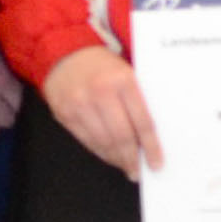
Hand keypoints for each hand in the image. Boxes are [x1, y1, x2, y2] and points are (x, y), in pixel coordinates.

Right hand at [40, 46, 158, 178]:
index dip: (151, 147)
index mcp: (122, 80)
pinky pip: (86, 140)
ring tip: (125, 165)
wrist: (65, 51)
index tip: (156, 163)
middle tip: (138, 170)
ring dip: (116, 159)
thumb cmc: (101, 65)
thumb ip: (138, 100)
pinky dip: (100, 152)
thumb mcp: (126, 73)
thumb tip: (151, 137)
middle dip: (132, 158)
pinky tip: (108, 155)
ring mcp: (79, 103)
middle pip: (122, 136)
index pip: (142, 122)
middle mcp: (100, 91)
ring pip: (103, 142)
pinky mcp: (64, 113)